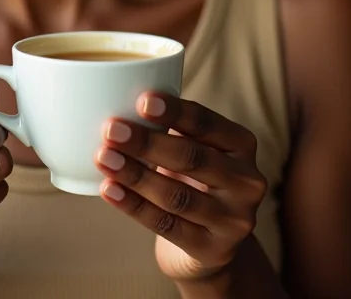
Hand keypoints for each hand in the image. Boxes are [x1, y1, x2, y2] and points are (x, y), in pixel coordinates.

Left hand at [95, 93, 268, 282]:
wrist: (209, 246)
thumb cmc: (192, 183)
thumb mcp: (194, 152)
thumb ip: (171, 130)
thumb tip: (118, 101)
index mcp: (242, 145)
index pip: (207, 124)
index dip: (175, 111)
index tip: (142, 100)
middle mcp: (247, 181)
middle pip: (192, 158)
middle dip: (147, 143)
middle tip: (110, 129)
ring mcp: (234, 220)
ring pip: (177, 195)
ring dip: (135, 174)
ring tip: (103, 158)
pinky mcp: (213, 250)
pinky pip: (166, 224)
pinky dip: (134, 205)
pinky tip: (109, 189)